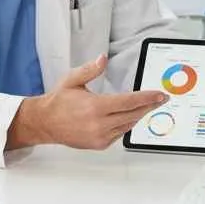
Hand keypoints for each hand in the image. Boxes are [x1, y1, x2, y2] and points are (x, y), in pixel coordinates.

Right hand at [19, 55, 168, 149]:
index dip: (147, 98)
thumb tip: (103, 59)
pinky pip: (119, 134)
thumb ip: (90, 69)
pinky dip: (126, 124)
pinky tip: (128, 117)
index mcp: (94, 106)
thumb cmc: (58, 102)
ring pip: (128, 125)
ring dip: (138, 115)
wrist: (45, 123)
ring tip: (146, 106)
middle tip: (159, 100)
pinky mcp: (99, 144)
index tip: (159, 95)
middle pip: (133, 115)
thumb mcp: (72, 80)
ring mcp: (99, 136)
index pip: (129, 101)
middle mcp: (99, 123)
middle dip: (148, 106)